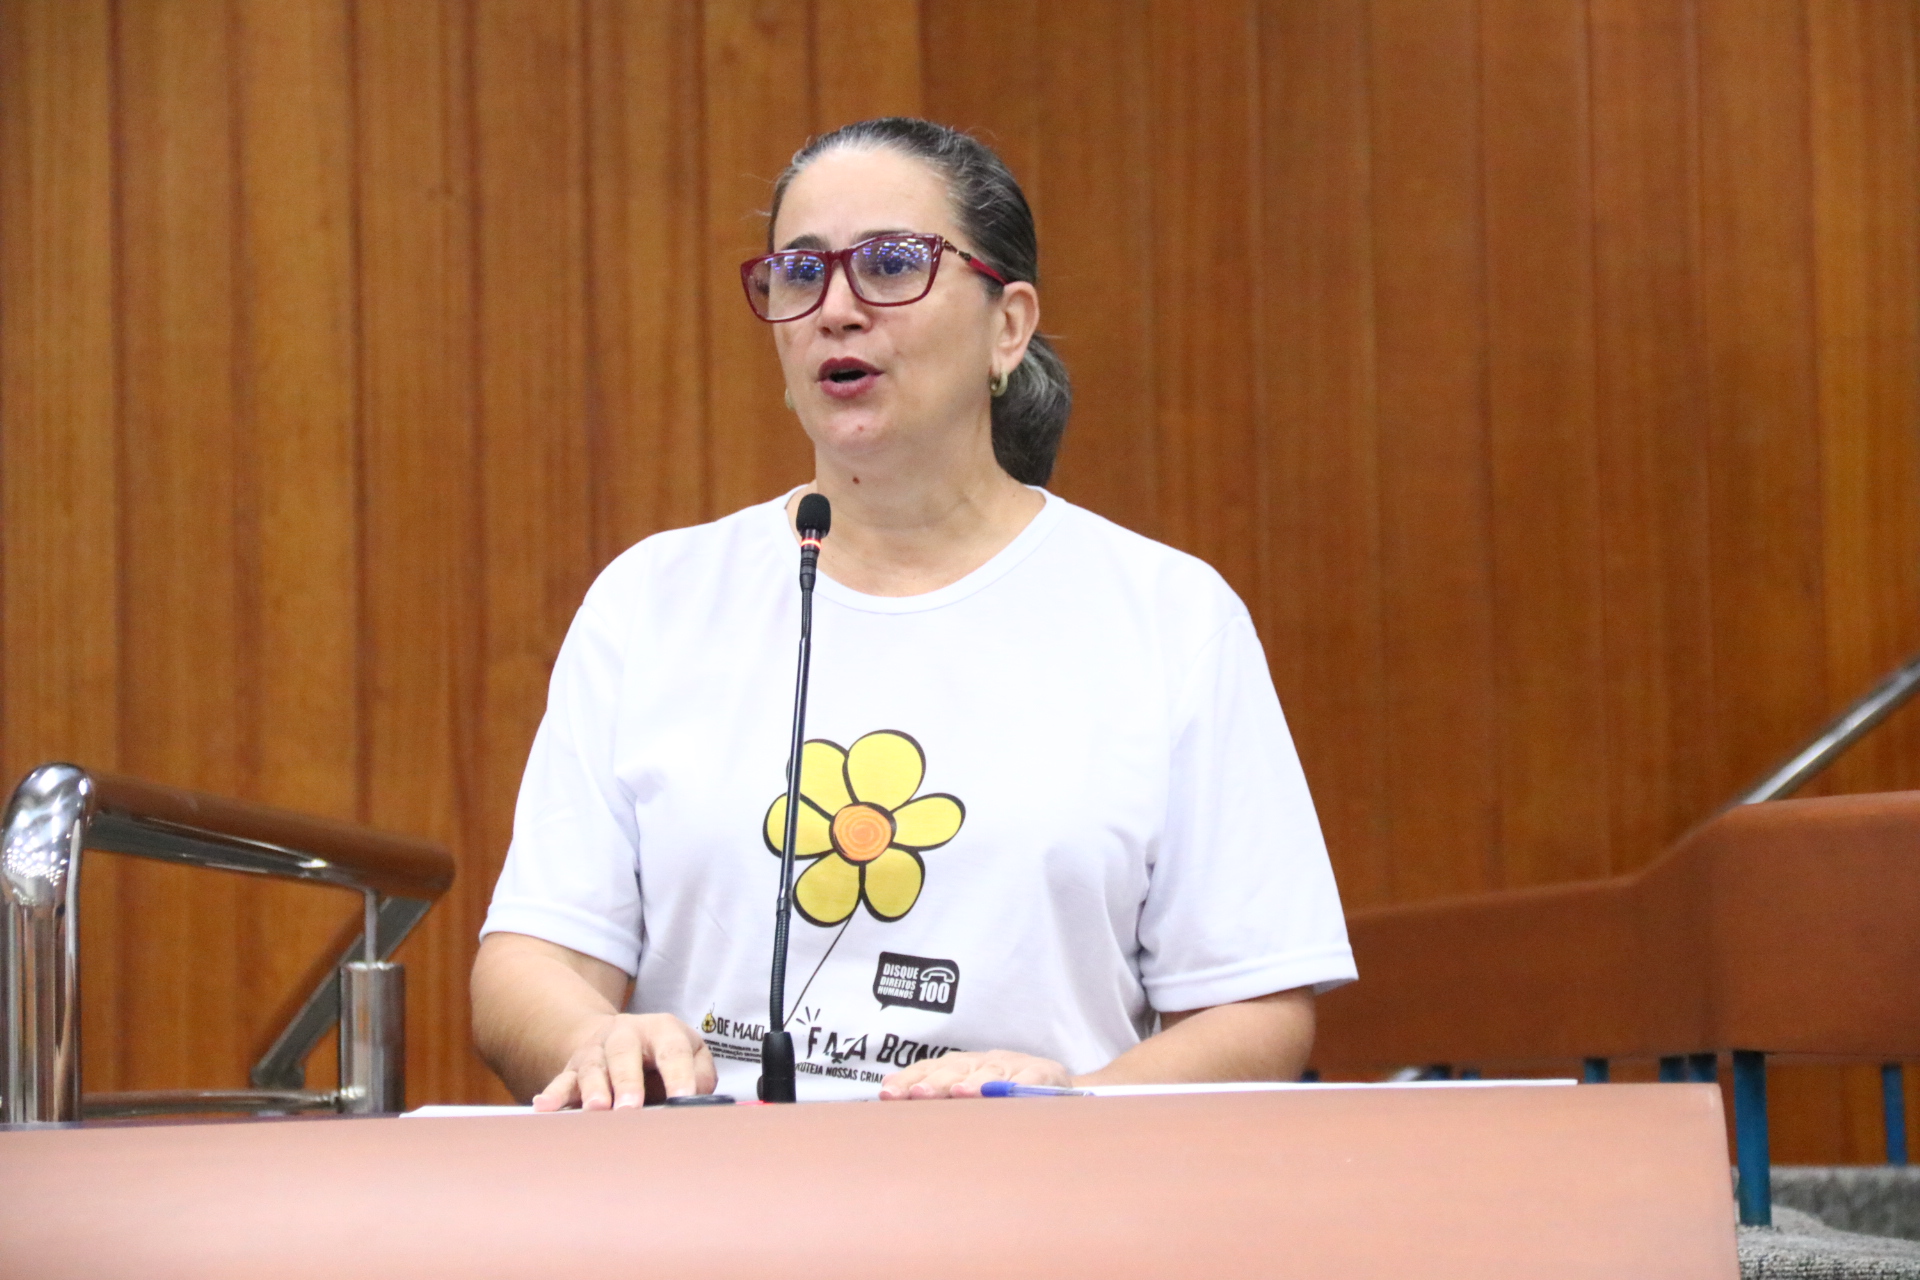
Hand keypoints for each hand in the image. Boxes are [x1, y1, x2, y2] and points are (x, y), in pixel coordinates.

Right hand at [531, 1012, 715, 1110]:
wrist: (619, 1035)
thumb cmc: (663, 1053)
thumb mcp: (692, 1053)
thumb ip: (701, 1076)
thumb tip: (700, 1100)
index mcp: (661, 1030)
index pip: (672, 1050)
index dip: (679, 1074)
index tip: (683, 1098)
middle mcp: (625, 1035)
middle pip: (624, 1054)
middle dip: (627, 1082)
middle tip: (630, 1108)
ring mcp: (596, 1051)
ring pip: (592, 1068)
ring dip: (593, 1090)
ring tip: (597, 1110)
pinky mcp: (573, 1068)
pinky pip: (562, 1081)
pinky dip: (554, 1094)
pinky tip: (545, 1107)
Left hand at [878, 1049, 1072, 1098]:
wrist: (1057, 1088)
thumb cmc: (1002, 1097)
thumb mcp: (970, 1097)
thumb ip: (937, 1103)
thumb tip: (887, 1102)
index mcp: (961, 1067)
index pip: (929, 1070)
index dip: (908, 1080)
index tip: (887, 1095)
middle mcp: (983, 1062)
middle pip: (956, 1069)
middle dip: (934, 1081)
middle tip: (917, 1094)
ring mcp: (1014, 1065)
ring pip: (992, 1072)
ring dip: (975, 1082)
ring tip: (960, 1093)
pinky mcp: (1045, 1073)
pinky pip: (1033, 1078)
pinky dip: (1023, 1084)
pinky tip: (1012, 1091)